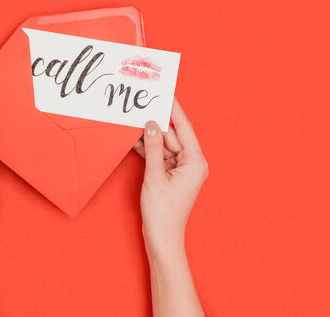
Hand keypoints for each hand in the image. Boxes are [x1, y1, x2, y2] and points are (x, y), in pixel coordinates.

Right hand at [133, 99, 208, 256]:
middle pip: (172, 135)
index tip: (166, 93)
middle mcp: (190, 163)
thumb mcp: (155, 176)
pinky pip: (158, 155)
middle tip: (141, 106)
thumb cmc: (163, 212)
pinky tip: (134, 139)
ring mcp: (180, 169)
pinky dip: (147, 149)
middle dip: (157, 122)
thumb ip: (153, 147)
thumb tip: (151, 124)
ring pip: (163, 144)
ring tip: (134, 120)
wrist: (162, 237)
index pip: (184, 127)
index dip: (174, 109)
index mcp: (195, 161)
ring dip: (150, 136)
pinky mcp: (169, 175)